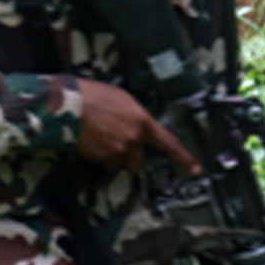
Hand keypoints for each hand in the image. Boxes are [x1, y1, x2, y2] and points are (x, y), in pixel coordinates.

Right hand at [73, 78, 199, 176]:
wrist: (70, 103)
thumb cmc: (93, 95)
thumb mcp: (122, 99)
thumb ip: (135, 116)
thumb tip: (136, 125)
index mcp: (142, 122)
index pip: (168, 143)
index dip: (184, 157)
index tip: (195, 169)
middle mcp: (132, 140)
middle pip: (137, 163)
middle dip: (128, 159)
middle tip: (116, 147)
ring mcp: (115, 151)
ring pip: (116, 163)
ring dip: (109, 157)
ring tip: (97, 138)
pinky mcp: (98, 157)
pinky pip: (100, 161)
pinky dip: (96, 154)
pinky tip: (89, 139)